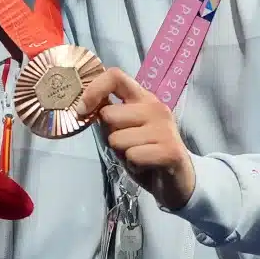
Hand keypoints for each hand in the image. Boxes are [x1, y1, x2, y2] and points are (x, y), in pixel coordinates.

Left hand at [79, 68, 196, 211]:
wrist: (178, 181)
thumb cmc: (146, 154)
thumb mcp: (124, 131)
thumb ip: (109, 117)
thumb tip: (83, 107)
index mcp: (143, 98)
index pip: (115, 76)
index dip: (93, 89)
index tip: (81, 110)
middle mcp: (155, 108)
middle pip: (109, 114)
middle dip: (110, 135)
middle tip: (127, 145)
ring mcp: (164, 128)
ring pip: (117, 139)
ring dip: (122, 154)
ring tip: (139, 157)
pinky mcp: (169, 150)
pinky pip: (132, 156)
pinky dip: (133, 166)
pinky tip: (146, 167)